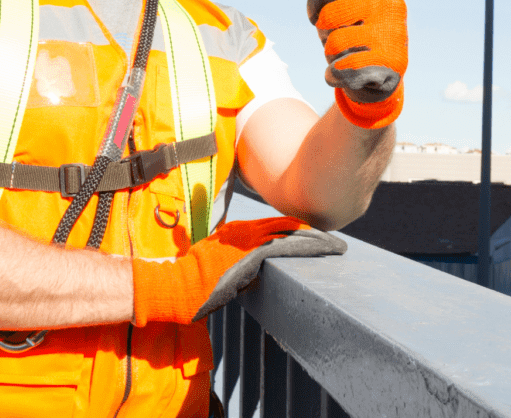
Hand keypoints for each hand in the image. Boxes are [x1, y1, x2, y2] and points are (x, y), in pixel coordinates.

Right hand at [132, 217, 345, 325]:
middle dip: (310, 232)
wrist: (176, 285)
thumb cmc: (191, 282)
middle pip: (285, 225)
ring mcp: (247, 240)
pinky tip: (320, 248)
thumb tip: (252, 275)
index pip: (272, 226)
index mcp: (235, 232)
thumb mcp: (215, 267)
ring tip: (334, 244)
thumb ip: (235, 265)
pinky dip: (305, 246)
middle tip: (332, 239)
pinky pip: (284, 245)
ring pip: (289, 232)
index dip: (294, 230)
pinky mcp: (251, 253)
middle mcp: (243, 231)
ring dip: (314, 239)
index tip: (312, 235)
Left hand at [307, 0, 407, 128]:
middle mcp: (393, 2)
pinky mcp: (393, 65)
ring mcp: (396, 34)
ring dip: (332, 55)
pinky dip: (336, 75)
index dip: (315, 5)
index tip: (326, 11)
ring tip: (349, 53)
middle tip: (340, 35)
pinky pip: (343, 68)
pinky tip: (349, 73)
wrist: (376, 75)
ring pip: (334, 44)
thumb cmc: (355, 25)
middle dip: (325, 32)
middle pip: (327, 18)